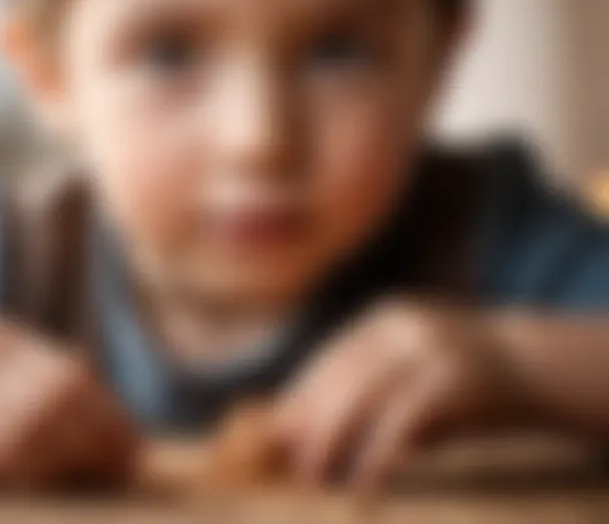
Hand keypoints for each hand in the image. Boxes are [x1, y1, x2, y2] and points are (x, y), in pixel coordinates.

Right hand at [0, 319, 135, 491]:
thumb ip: (47, 384)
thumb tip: (119, 433)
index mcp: (2, 339)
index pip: (69, 377)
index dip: (106, 417)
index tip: (132, 448)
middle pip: (46, 405)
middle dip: (89, 444)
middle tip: (116, 470)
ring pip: (8, 437)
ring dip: (51, 467)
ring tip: (77, 481)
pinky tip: (16, 488)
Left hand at [272, 301, 523, 491]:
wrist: (529, 363)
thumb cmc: (454, 378)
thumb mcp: (406, 376)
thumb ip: (357, 394)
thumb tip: (292, 428)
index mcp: (384, 318)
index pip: (330, 359)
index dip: (302, 398)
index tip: (279, 435)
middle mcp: (401, 326)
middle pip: (341, 377)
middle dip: (312, 426)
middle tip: (298, 469)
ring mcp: (429, 349)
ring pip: (362, 397)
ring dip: (331, 443)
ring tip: (315, 479)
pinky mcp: (453, 382)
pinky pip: (401, 424)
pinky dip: (376, 460)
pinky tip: (363, 489)